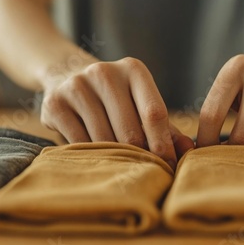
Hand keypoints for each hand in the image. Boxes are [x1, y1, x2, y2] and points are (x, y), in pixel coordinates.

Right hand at [40, 57, 193, 166]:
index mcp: (133, 69)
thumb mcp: (141, 104)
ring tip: (123, 169)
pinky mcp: (55, 103)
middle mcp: (104, 72)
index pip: (154, 113)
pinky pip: (79, 143)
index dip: (163, 145)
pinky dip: (91, 156)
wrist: (66, 76)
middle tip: (147, 175)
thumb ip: (166, 128)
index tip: (168, 167)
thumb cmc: (116, 99)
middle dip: (141, 157)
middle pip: (130, 130)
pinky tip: (98, 158)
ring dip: (116, 159)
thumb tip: (188, 151)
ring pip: (104, 139)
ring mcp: (77, 86)